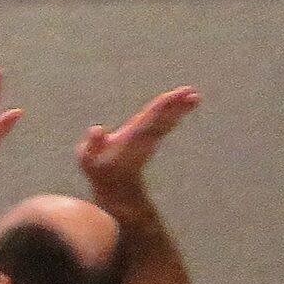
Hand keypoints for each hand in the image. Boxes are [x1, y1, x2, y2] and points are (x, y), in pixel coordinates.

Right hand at [78, 86, 199, 191]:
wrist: (116, 189)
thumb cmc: (99, 172)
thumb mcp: (87, 160)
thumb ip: (91, 144)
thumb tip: (96, 129)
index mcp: (132, 136)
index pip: (150, 117)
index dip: (163, 105)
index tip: (177, 96)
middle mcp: (144, 137)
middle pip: (163, 117)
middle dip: (178, 106)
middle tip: (195, 94)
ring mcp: (149, 139)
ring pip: (168, 120)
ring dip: (181, 108)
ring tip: (196, 96)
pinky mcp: (150, 141)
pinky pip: (165, 125)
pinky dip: (175, 115)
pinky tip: (183, 106)